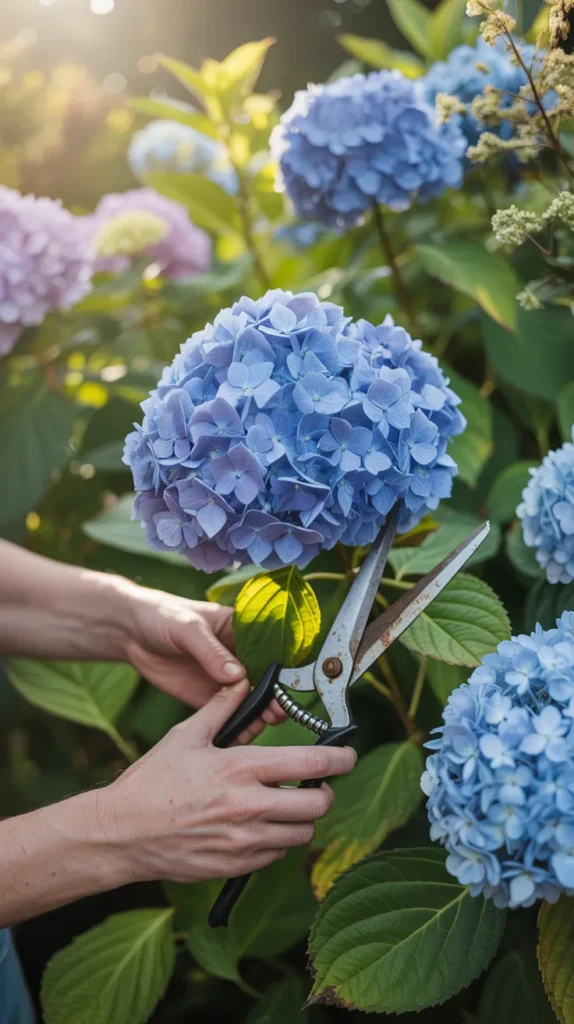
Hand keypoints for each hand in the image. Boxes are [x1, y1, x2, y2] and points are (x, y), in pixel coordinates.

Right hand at [99, 680, 355, 883]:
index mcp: (239, 768)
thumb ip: (221, 708)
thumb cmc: (152, 781)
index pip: (310, 763)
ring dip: (303, 819)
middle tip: (317, 784)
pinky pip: (277, 855)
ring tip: (287, 805)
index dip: (340, 759)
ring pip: (302, 834)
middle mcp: (248, 806)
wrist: (122, 834)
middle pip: (318, 805)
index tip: (348, 755)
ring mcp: (243, 840)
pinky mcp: (236, 865)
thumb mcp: (185, 736)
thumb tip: (242, 681)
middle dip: (325, 792)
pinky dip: (279, 840)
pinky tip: (261, 825)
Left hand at [119, 583, 282, 735]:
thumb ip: (212, 652)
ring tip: (261, 724)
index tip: (287, 685)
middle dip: (274, 696)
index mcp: (241, 630)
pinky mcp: (207, 697)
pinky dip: (237, 724)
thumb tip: (238, 675)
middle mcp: (238, 656)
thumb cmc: (163, 616)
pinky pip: (227, 714)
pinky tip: (242, 733)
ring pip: (250, 700)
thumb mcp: (188, 628)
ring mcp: (224, 679)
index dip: (282, 668)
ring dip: (258, 713)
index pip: (270, 649)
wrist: (131, 632)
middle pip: (265, 679)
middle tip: (276, 711)